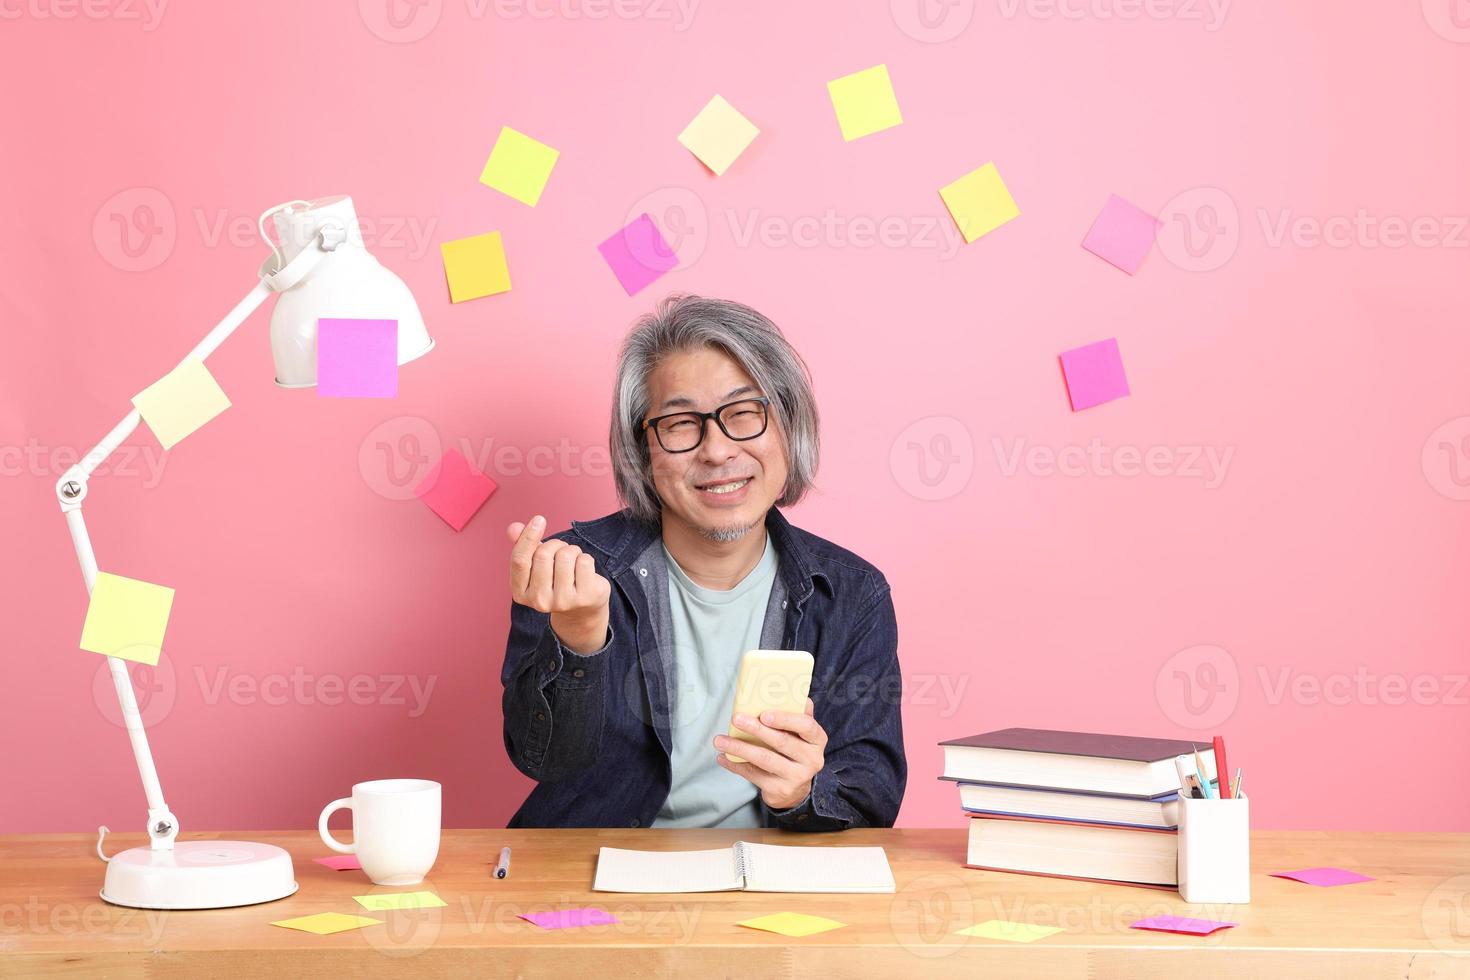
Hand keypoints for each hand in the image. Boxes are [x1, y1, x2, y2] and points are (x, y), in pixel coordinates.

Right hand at [507, 515, 610, 654]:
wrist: (581, 609)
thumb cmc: (554, 580)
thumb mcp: (535, 566)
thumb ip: (523, 546)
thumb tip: (513, 528)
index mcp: (520, 593)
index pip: (519, 559)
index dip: (528, 536)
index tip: (539, 519)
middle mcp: (539, 601)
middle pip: (543, 554)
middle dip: (554, 544)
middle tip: (560, 551)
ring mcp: (563, 602)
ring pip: (565, 555)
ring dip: (571, 550)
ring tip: (572, 561)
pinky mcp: (586, 597)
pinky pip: (584, 561)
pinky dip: (585, 558)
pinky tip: (584, 570)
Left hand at [713, 697, 826, 809]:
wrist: (796, 789)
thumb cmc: (795, 751)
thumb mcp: (801, 734)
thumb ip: (798, 714)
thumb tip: (792, 693)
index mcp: (817, 740)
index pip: (806, 726)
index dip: (785, 719)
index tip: (764, 714)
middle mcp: (812, 760)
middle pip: (782, 742)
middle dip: (756, 730)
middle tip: (736, 719)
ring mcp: (796, 777)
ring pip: (764, 760)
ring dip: (739, 748)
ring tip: (720, 740)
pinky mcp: (780, 790)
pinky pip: (754, 774)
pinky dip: (736, 765)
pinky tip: (723, 757)